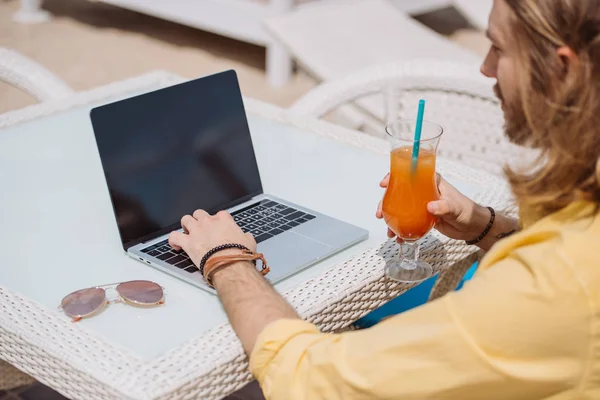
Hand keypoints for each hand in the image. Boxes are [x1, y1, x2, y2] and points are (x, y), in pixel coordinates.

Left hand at [168, 210, 256, 266]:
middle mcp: (208, 222)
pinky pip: (174, 236)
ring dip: (185, 225)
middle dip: (199, 220)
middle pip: (199, 213)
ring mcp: (196, 231)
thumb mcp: (249, 242)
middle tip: (201, 229)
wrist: (230, 264)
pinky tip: (176, 245)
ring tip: (187, 232)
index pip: (219, 214)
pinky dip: (173, 240)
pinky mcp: (188, 243)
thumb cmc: (239, 254)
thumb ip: (246, 236)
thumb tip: (246, 237)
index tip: (218, 228)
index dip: (218, 221)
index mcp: (224, 219)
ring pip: (185, 220)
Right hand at [376, 174, 490, 241]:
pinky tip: (398, 238)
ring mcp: (421, 205)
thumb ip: (443, 206)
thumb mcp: (454, 207)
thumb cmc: (466, 211)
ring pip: (401, 208)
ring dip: (392, 218)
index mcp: (431, 182)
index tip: (384, 184)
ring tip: (388, 230)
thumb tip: (429, 207)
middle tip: (380, 213)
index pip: (409, 174)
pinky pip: (408, 221)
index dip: (394, 177)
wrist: (472, 227)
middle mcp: (424, 192)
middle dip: (386, 202)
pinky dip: (402, 229)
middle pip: (400, 193)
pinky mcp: (423, 218)